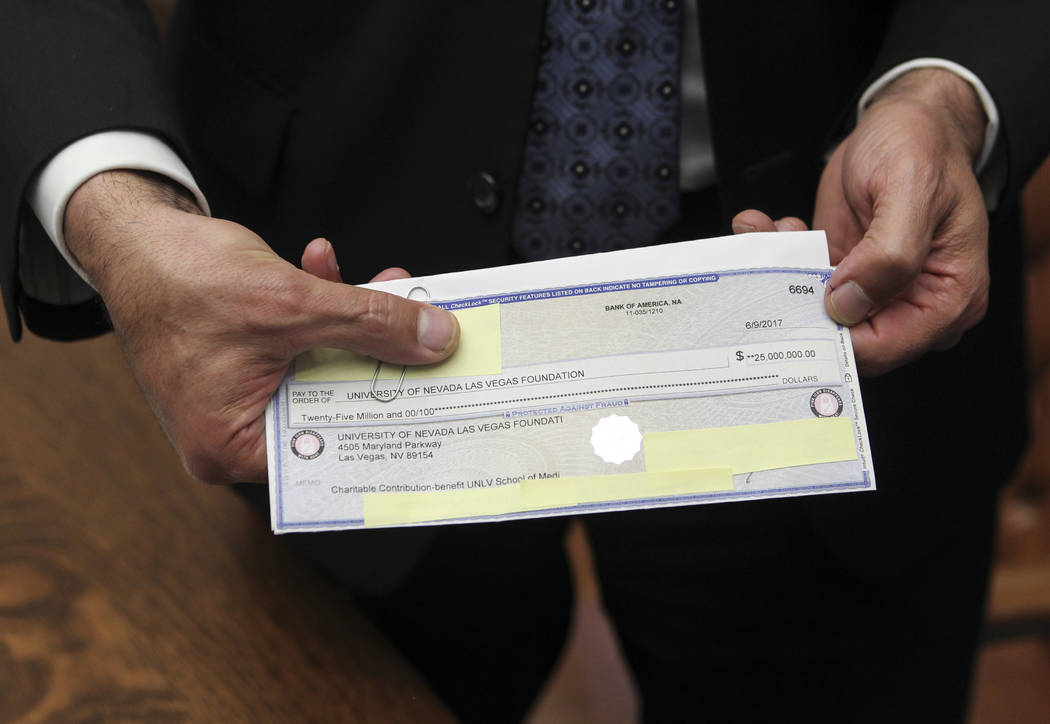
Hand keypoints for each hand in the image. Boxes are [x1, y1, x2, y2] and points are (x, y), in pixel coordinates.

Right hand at [65, 171, 458, 483]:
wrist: (134, 237)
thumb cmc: (176, 279)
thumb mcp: (290, 304)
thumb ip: (370, 323)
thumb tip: (434, 339)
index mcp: (232, 446)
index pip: (333, 452)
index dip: (389, 424)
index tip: (437, 403)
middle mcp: (235, 433)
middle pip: (337, 408)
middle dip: (379, 360)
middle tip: (427, 338)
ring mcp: (241, 398)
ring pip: (326, 369)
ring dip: (354, 322)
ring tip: (380, 285)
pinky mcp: (249, 363)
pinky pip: (304, 345)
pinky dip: (323, 308)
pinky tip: (325, 268)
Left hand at [734, 68, 988, 375]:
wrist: (907, 122)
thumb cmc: (923, 148)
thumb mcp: (911, 191)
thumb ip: (888, 255)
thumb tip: (849, 303)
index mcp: (948, 299)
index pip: (884, 347)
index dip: (835, 336)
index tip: (795, 310)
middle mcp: (912, 304)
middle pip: (844, 336)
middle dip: (798, 306)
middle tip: (766, 272)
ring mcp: (875, 291)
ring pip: (814, 311)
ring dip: (781, 277)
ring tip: (768, 236)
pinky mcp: (846, 274)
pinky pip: (804, 283)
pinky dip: (780, 258)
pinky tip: (772, 229)